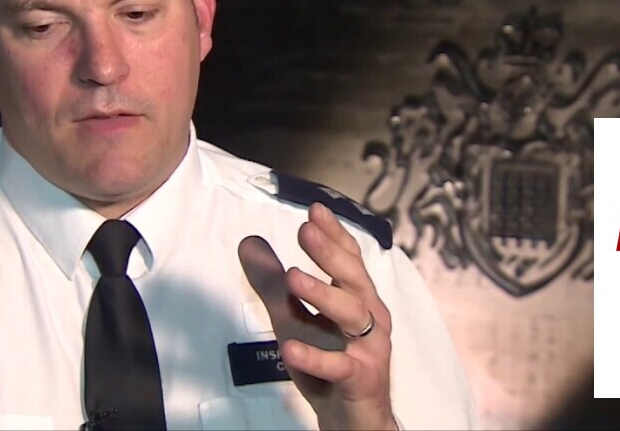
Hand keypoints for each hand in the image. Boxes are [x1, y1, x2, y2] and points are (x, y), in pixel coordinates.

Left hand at [238, 203, 395, 430]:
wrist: (351, 420)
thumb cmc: (327, 364)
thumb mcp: (292, 318)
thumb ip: (273, 283)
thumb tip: (249, 241)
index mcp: (358, 298)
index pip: (349, 258)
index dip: (334, 233)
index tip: (314, 209)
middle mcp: (370, 317)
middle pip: (354, 278)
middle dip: (330, 253)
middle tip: (305, 231)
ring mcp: (369, 348)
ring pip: (352, 314)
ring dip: (324, 294)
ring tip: (294, 276)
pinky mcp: (362, 379)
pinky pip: (339, 366)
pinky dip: (316, 357)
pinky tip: (290, 348)